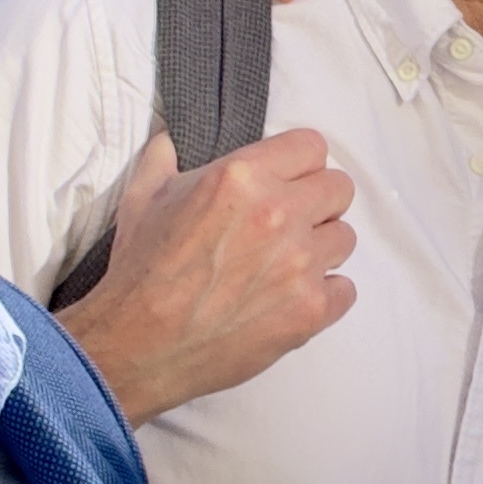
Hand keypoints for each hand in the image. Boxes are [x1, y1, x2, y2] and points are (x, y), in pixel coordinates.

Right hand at [56, 126, 358, 422]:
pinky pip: (346, 289)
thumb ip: (163, 159)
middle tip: (290, 223)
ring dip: (321, 249)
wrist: (137, 344)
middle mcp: (278, 213)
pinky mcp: (309, 310)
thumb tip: (169, 139)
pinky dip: (325, 294)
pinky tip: (292, 298)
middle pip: (339, 188)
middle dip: (318, 202)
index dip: (299, 164)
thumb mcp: (142, 199)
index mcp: (242, 177)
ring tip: (285, 265)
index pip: (311, 146)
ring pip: (345, 238)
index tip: (288, 180)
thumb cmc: (140, 271)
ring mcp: (299, 264)